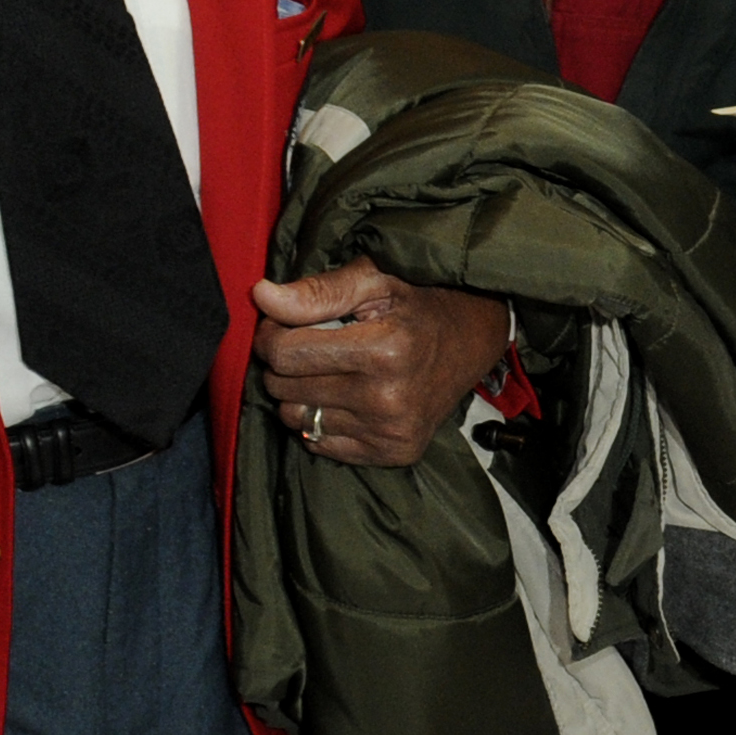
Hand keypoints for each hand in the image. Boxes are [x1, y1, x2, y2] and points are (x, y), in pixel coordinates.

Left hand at [250, 258, 508, 467]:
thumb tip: (261, 296)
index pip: (285, 353)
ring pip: (297, 419)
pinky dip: (321, 420)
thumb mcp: (374, 282)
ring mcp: (391, 432)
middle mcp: (388, 399)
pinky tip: (345, 398)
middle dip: (285, 364)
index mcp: (384, 351)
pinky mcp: (393, 453)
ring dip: (300, 394)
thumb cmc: (419, 304)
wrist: (474, 341)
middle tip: (311, 345)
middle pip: (285, 388)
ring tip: (329, 372)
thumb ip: (318, 291)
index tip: (282, 324)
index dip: (270, 334)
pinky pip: (319, 444)